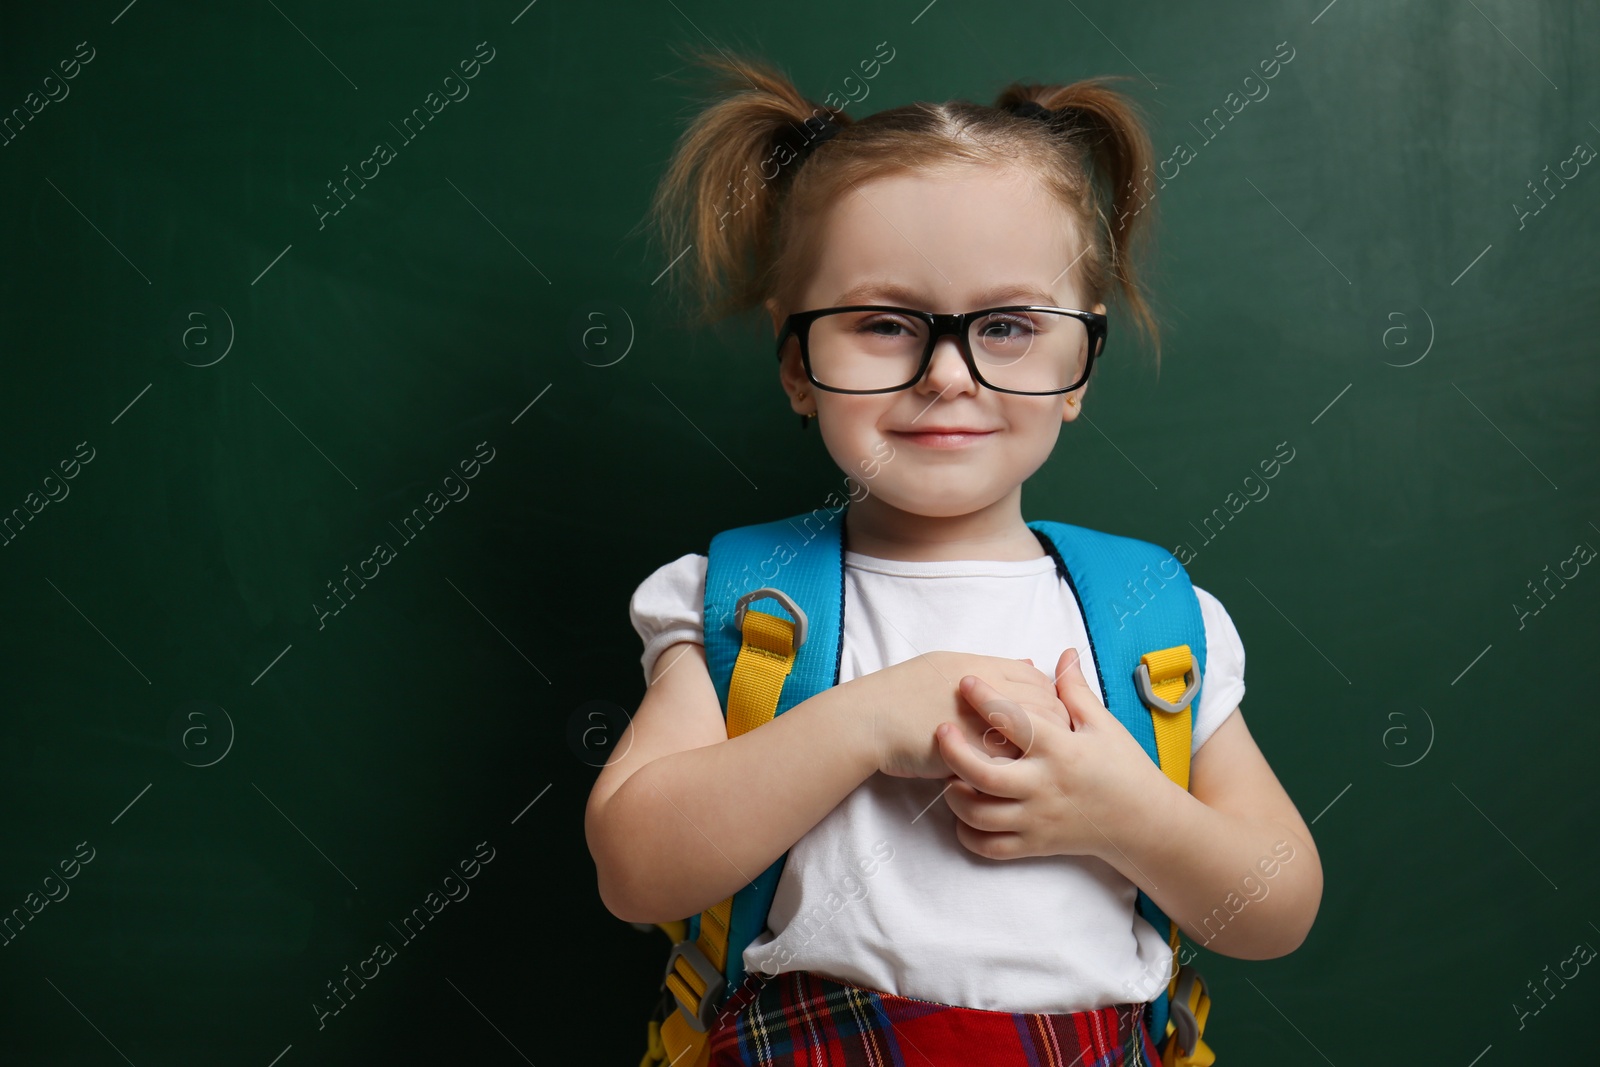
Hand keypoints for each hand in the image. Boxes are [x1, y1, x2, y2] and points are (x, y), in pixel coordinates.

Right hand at [846, 651, 1071, 779]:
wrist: (872, 718)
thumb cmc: (904, 692)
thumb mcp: (948, 664)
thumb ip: (991, 668)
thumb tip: (1030, 665)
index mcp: (983, 666)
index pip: (1038, 678)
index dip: (1051, 696)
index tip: (1052, 712)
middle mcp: (989, 692)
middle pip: (1046, 706)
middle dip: (1058, 725)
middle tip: (1055, 743)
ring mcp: (982, 725)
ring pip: (1034, 738)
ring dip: (1042, 751)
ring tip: (1039, 762)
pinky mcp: (973, 756)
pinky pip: (1011, 764)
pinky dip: (1020, 771)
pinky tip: (1017, 778)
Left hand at [933, 646, 1176, 861]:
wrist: (1144, 823)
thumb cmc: (1123, 768)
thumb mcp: (1103, 726)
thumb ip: (1075, 692)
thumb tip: (1064, 654)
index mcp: (1061, 751)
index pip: (1015, 721)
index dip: (986, 699)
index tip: (966, 681)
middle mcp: (1045, 787)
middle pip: (984, 774)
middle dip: (954, 752)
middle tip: (940, 731)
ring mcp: (1037, 819)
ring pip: (979, 814)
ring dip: (955, 795)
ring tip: (948, 775)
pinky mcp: (1035, 845)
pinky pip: (990, 846)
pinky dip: (968, 833)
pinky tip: (964, 812)